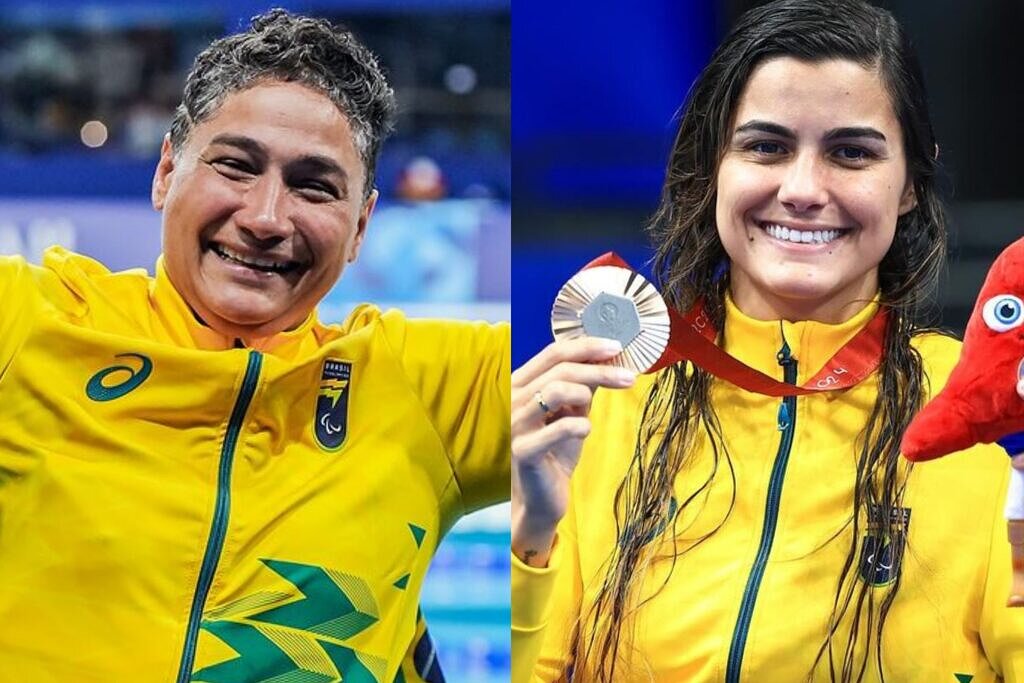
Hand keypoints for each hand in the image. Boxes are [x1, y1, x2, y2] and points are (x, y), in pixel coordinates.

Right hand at [511, 337, 635, 565]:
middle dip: (599, 370)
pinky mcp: (522, 450)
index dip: (587, 346)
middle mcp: (513, 399)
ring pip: (555, 391)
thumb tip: (607, 358)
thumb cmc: (555, 452)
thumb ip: (583, 386)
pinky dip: (580, 426)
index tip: (616, 347)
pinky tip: (584, 431)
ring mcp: (514, 424)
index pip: (554, 353)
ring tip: (591, 410)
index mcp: (522, 384)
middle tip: (628, 377)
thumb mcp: (572, 412)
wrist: (541, 497)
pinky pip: (558, 428)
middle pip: (560, 369)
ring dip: (586, 393)